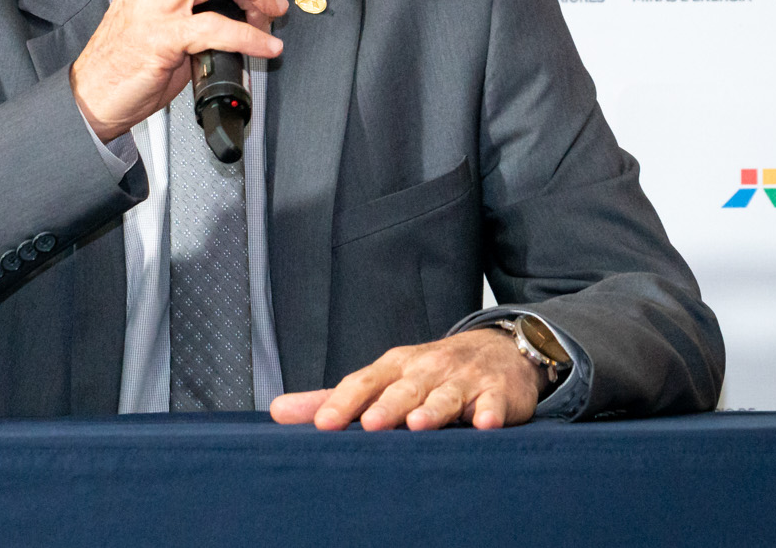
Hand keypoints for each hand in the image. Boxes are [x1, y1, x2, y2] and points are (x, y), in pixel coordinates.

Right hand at [70, 0, 287, 140]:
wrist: (92, 96)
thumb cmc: (124, 64)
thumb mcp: (158, 20)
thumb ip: (192, 6)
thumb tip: (240, 10)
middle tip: (270, 2)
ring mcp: (155, 5)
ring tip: (269, 17)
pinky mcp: (161, 37)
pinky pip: (217, 27)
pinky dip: (250, 37)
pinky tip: (265, 47)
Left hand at [269, 329, 545, 430]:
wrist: (497, 350)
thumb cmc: (429, 372)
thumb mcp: (383, 379)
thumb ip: (335, 398)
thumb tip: (278, 411)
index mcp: (394, 368)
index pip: (363, 383)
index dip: (343, 404)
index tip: (322, 425)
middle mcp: (426, 370)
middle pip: (403, 389)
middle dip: (387, 406)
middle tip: (371, 425)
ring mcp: (463, 380)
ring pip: (446, 395)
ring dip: (433, 409)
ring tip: (418, 425)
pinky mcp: (498, 393)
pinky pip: (494, 403)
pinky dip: (490, 413)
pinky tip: (484, 424)